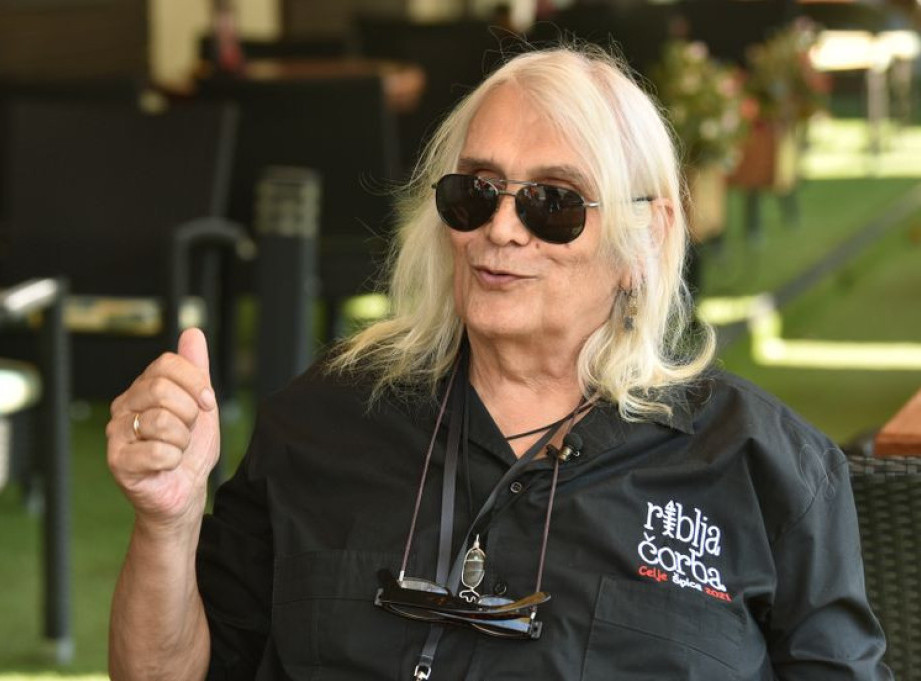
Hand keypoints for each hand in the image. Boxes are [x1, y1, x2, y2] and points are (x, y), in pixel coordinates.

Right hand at [107, 328, 219, 529]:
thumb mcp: (202, 405)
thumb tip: (192, 332)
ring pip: (162, 421)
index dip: (196, 382)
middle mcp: (124, 406)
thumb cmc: (191, 449)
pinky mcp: (118, 461)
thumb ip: (196, 369)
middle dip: (189, 414)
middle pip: (162, 389)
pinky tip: (166, 465)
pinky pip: (157, 451)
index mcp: (143, 388)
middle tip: (187, 431)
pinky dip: (173, 460)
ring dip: (182, 440)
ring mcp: (117, 433)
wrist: (185, 491)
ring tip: (176, 449)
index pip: (168, 363)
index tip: (206, 403)